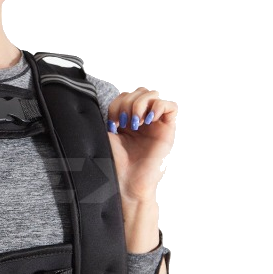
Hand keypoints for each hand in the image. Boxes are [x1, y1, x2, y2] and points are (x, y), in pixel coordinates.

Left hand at [106, 88, 177, 202]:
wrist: (128, 182)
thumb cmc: (117, 163)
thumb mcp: (107, 135)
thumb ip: (109, 116)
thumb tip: (101, 99)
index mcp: (127, 120)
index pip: (126, 96)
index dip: (117, 104)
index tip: (112, 123)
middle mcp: (143, 119)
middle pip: (140, 91)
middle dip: (128, 103)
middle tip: (123, 122)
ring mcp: (156, 123)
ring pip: (154, 94)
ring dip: (141, 104)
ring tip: (135, 123)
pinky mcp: (169, 129)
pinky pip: (171, 106)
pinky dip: (159, 106)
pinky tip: (148, 120)